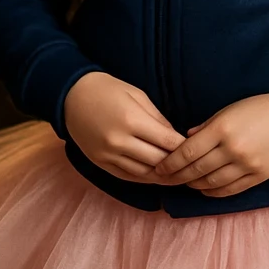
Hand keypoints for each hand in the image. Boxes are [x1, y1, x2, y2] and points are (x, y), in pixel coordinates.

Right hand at [63, 71, 186, 183]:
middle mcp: (120, 142)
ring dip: (163, 177)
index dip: (185, 148)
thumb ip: (158, 119)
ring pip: (144, 174)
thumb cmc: (108, 90)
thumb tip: (176, 138)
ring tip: (179, 177)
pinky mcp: (100, 163)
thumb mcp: (138, 95)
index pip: (167, 142)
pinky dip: (144, 179)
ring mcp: (108, 155)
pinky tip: (157, 178)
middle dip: (178, 165)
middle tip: (193, 167)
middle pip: (158, 161)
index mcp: (132, 121)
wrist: (71, 95)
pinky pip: (127, 176)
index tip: (197, 150)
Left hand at [152, 92, 268, 197]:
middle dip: (177, 177)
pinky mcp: (259, 176)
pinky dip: (213, 192)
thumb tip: (184, 140)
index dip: (169, 163)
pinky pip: (230, 190)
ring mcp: (247, 165)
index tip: (159, 168)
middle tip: (166, 179)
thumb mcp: (230, 110)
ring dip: (194, 185)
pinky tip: (205, 189)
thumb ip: (206, 127)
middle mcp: (233, 149)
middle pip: (195, 171)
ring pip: (210, 183)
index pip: (187, 153)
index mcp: (222, 129)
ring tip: (185, 182)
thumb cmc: (261, 108)